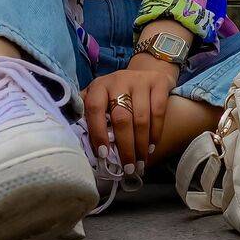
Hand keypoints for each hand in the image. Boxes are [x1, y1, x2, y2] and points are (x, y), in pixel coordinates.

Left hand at [83, 55, 179, 174]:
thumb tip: (79, 143)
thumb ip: (87, 114)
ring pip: (141, 118)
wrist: (145, 72)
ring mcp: (140, 80)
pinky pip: (158, 112)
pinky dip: (155, 133)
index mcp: (99, 86)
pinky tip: (152, 147)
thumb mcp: (99, 98)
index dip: (98, 132)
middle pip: (122, 118)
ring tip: (140, 163)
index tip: (103, 154)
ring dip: (141, 145)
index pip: (95, 108)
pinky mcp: (159, 83)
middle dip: (125, 147)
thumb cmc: (117, 93)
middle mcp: (119, 80)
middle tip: (128, 167)